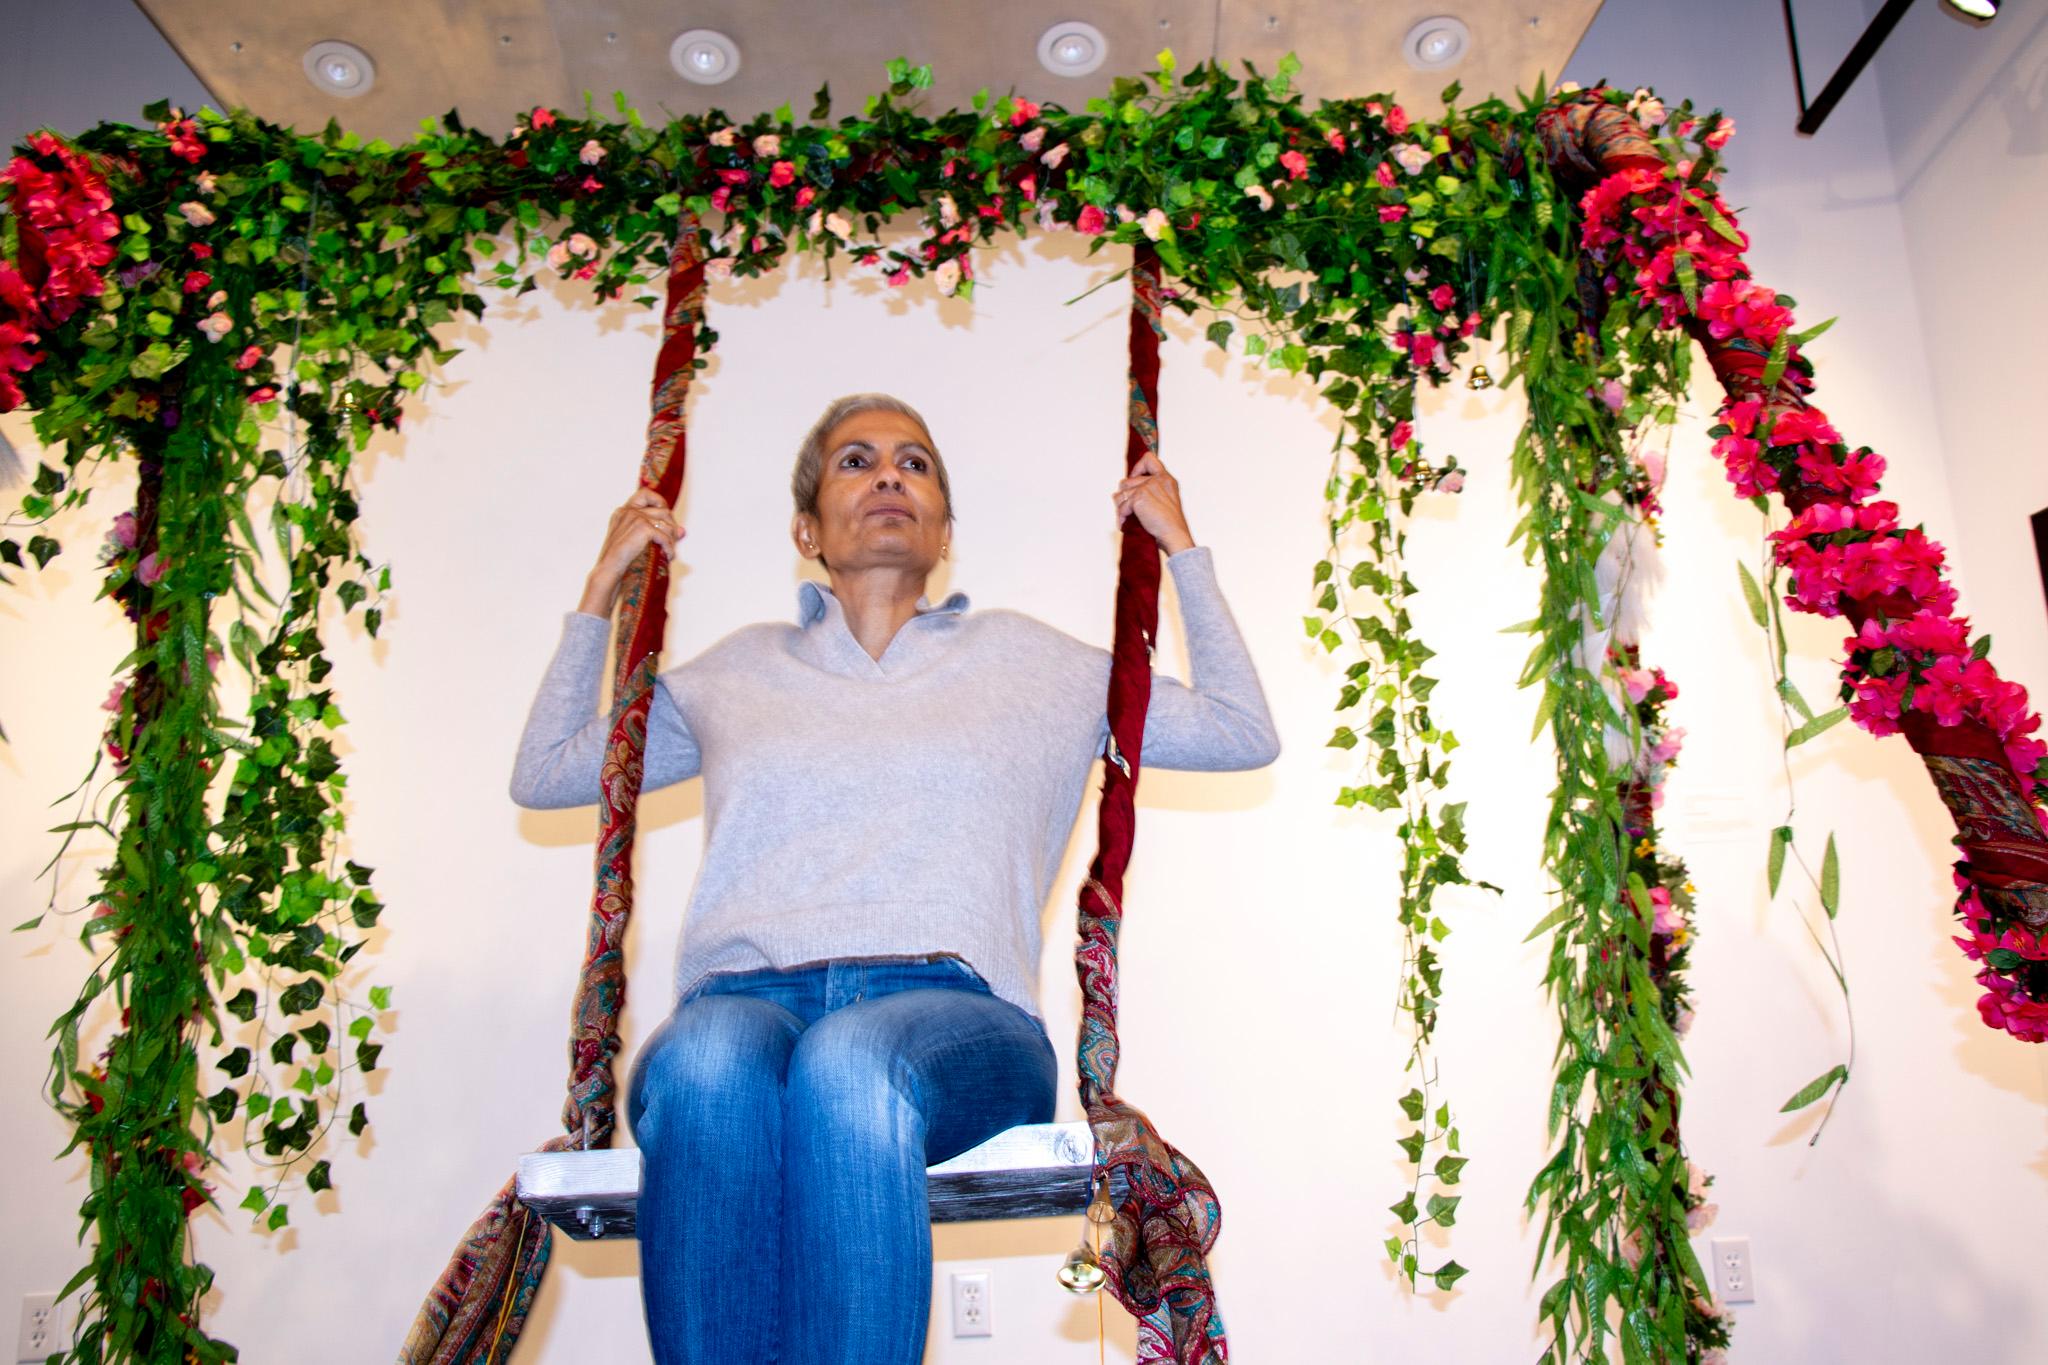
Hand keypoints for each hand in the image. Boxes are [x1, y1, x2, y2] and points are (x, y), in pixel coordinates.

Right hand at [579, 486, 684, 615]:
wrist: (609, 569)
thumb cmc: (620, 559)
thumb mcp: (638, 541)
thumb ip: (657, 532)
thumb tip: (681, 531)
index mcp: (623, 512)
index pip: (645, 494)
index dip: (659, 501)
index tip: (666, 517)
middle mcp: (629, 511)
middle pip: (663, 510)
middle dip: (672, 526)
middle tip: (673, 540)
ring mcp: (635, 517)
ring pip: (666, 525)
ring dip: (672, 540)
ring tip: (669, 551)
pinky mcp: (643, 528)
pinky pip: (665, 537)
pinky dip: (669, 548)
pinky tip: (668, 557)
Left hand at [1112, 450, 1194, 554]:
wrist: (1174, 534)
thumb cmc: (1170, 524)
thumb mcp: (1166, 500)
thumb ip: (1151, 491)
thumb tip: (1124, 493)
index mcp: (1166, 479)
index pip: (1149, 459)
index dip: (1137, 468)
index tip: (1134, 479)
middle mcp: (1157, 480)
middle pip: (1127, 481)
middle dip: (1124, 497)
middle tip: (1127, 509)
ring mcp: (1147, 488)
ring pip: (1121, 494)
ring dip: (1120, 508)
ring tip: (1125, 517)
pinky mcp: (1139, 498)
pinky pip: (1121, 506)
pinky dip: (1121, 517)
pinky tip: (1125, 523)